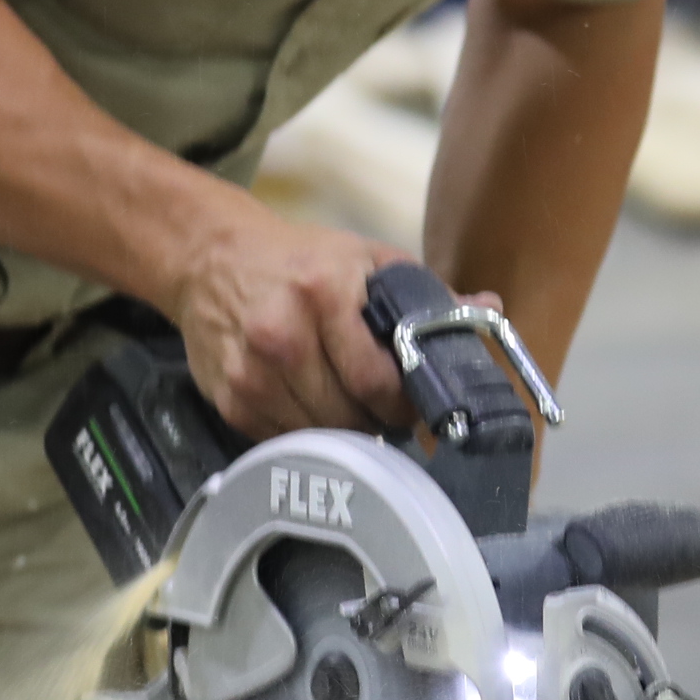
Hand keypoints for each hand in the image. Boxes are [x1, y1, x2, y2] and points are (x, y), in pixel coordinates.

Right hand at [165, 201, 411, 439]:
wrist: (210, 259)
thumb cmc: (299, 260)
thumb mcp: (365, 259)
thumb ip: (425, 293)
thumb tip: (490, 310)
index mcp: (322, 295)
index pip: (376, 380)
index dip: (404, 405)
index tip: (414, 407)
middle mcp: (281, 337)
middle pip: (349, 416)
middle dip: (378, 422)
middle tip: (387, 411)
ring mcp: (251, 374)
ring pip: (319, 436)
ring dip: (344, 433)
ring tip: (353, 409)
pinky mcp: (230, 401)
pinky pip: (285, 439)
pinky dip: (307, 432)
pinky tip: (313, 405)